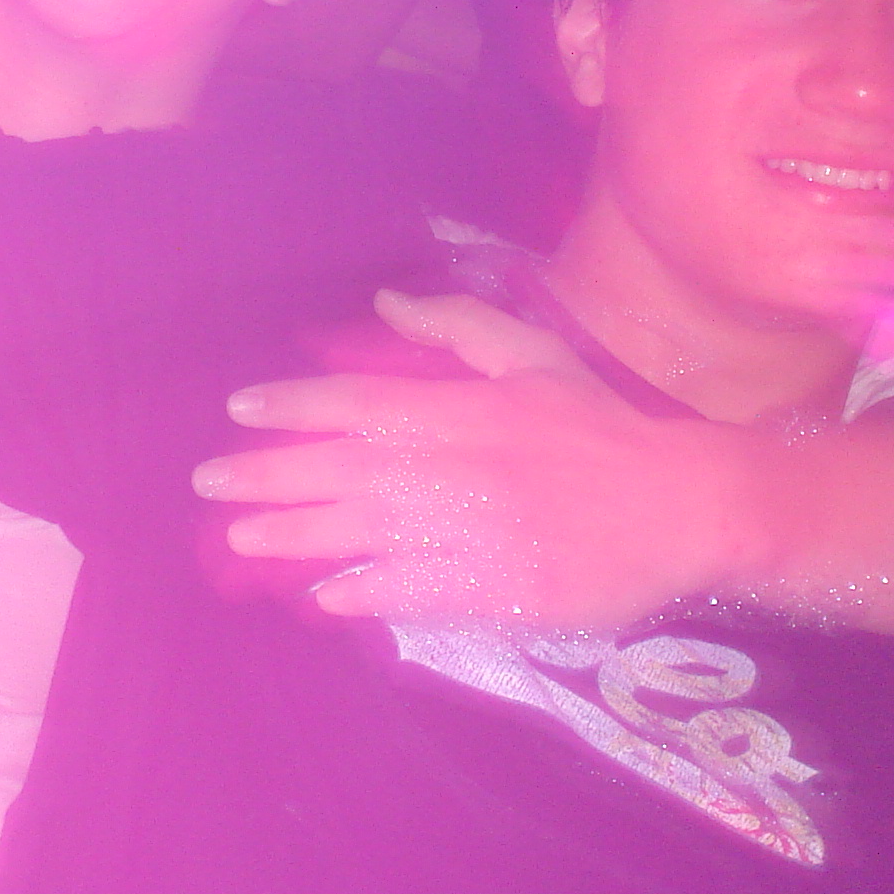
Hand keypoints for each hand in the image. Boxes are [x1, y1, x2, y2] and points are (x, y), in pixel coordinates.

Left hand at [192, 288, 736, 629]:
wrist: (683, 505)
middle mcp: (454, 466)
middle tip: (209, 482)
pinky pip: (409, 591)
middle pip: (340, 468)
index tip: (239, 410)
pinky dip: (362, 591)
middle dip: (267, 474)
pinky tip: (322, 594)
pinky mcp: (491, 589)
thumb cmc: (602, 425)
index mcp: (461, 407)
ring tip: (240, 536)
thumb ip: (458, 324)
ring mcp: (470, 532)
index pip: (356, 400)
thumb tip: (388, 299)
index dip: (292, 406)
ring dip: (294, 534)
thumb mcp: (534, 355)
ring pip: (361, 531)